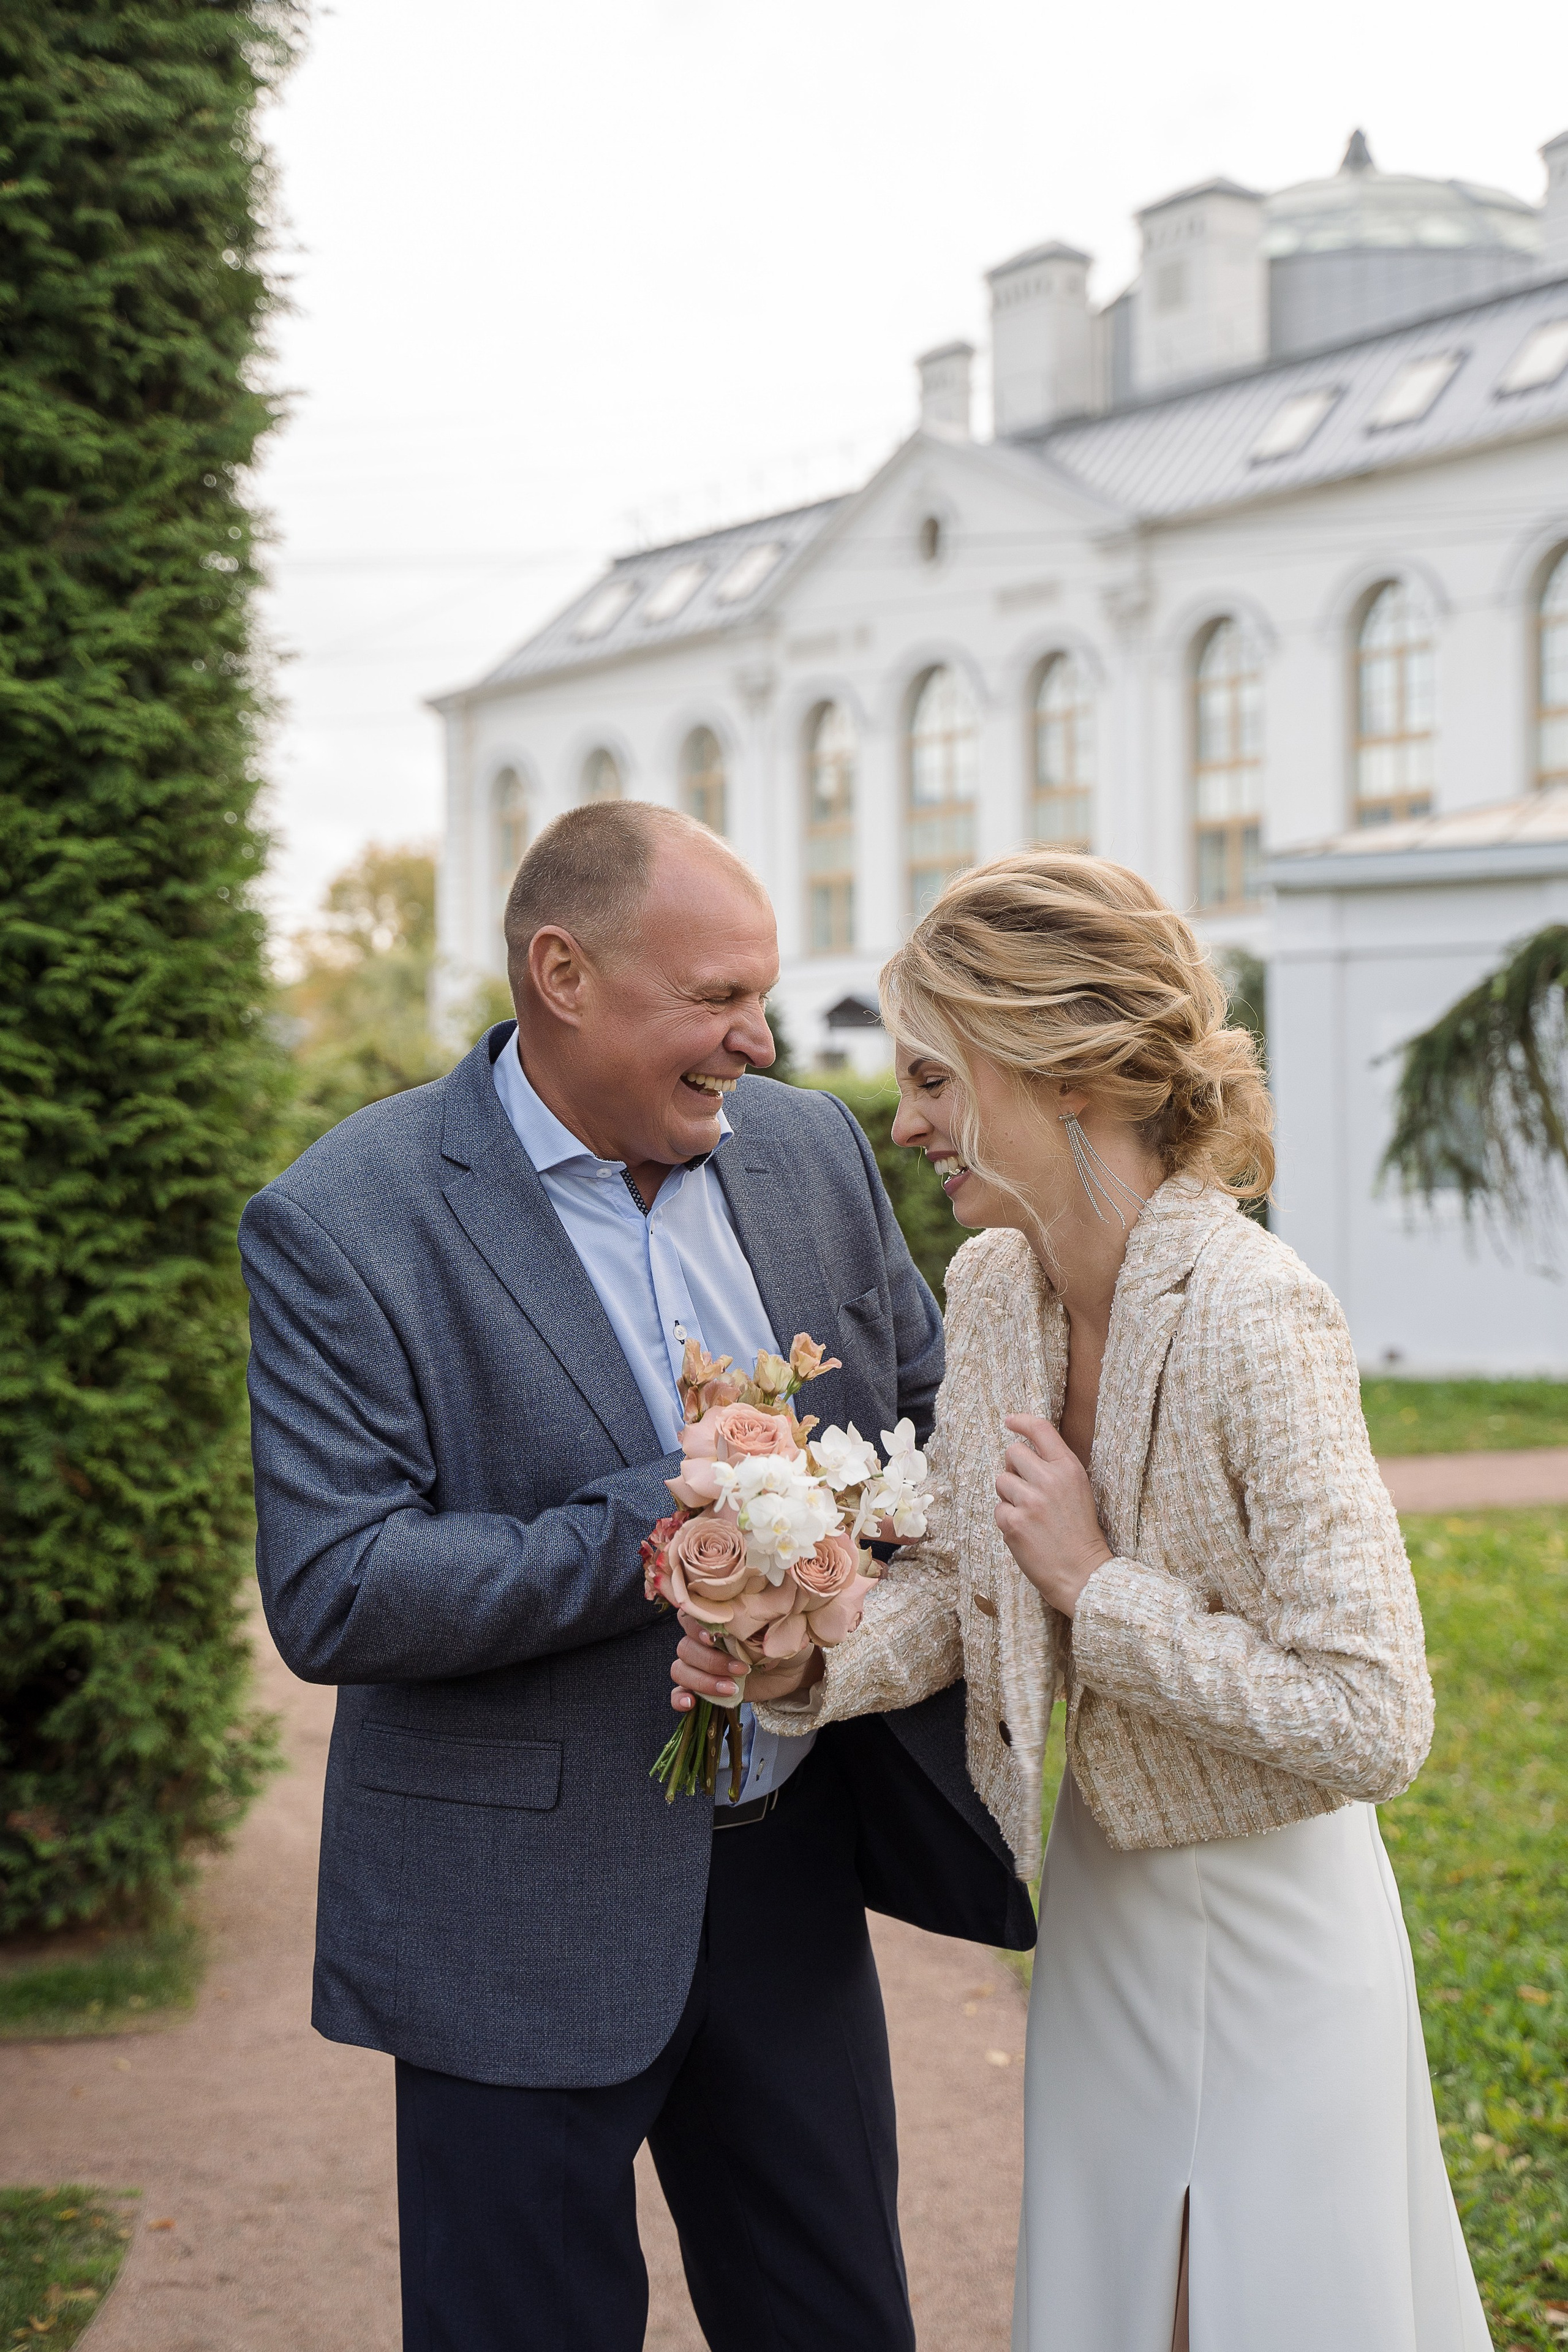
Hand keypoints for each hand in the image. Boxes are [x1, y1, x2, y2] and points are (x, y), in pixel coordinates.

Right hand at [669, 1611, 824, 1711]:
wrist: (794, 1667)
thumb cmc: (784, 1640)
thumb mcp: (779, 1630)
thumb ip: (764, 1628)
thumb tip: (755, 1636)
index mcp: (717, 1618)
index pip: (691, 1617)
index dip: (696, 1628)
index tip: (714, 1638)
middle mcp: (703, 1639)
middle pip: (686, 1648)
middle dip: (712, 1661)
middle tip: (741, 1669)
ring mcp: (701, 1665)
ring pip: (681, 1669)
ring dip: (703, 1681)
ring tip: (732, 1688)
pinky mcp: (704, 1687)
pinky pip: (679, 1691)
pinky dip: (679, 1698)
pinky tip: (690, 1703)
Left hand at [994, 1414, 1112, 1614]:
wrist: (1082, 1573)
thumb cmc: (1080, 1532)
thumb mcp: (1079, 1490)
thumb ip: (1055, 1468)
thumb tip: (1023, 1450)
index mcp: (1069, 1469)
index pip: (1041, 1430)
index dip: (1021, 1421)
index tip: (1009, 1421)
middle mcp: (1049, 1480)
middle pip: (1013, 1452)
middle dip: (1015, 1467)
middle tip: (1026, 1487)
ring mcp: (1029, 1501)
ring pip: (1001, 1480)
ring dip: (1009, 1494)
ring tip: (1029, 1513)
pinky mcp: (1013, 1522)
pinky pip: (998, 1508)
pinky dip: (1008, 1518)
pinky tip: (1026, 1531)